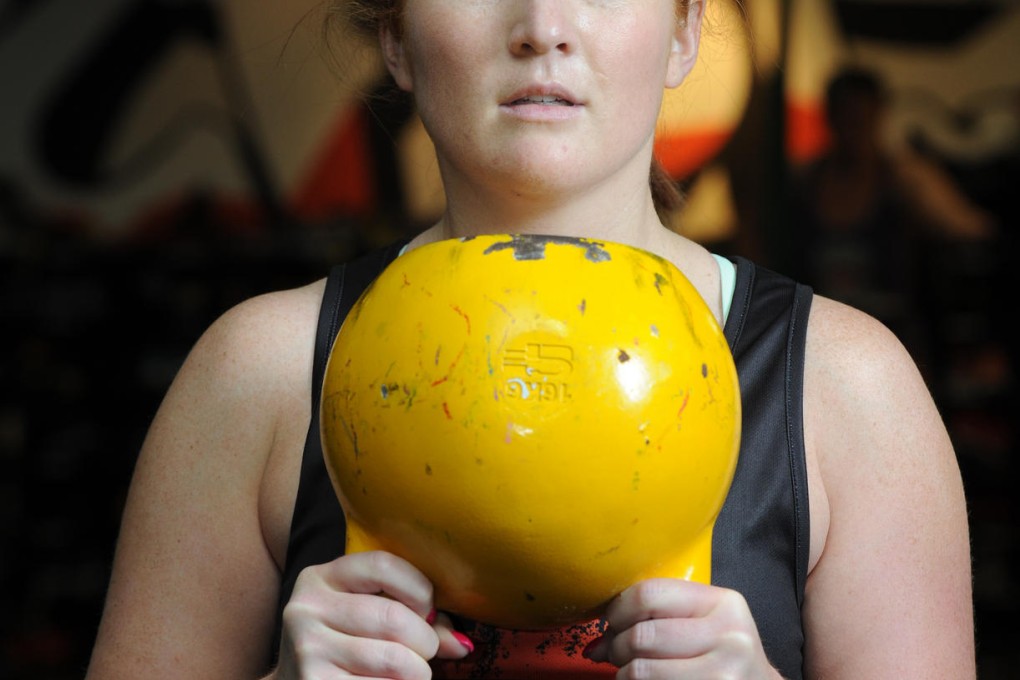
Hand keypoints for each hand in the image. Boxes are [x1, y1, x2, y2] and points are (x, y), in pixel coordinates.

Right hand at [275, 551, 471, 678]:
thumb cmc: (344, 643)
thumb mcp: (365, 615)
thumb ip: (413, 617)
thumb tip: (460, 644)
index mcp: (321, 577)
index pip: (382, 565)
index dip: (419, 587)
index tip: (429, 610)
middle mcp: (307, 608)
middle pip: (393, 617)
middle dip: (425, 640)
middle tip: (426, 651)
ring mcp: (307, 649)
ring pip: (393, 659)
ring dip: (418, 672)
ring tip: (413, 672)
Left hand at [584, 578, 781, 678]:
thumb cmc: (722, 652)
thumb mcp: (705, 621)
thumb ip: (661, 614)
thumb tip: (599, 637)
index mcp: (723, 603)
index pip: (650, 594)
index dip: (619, 608)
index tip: (612, 621)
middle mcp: (729, 636)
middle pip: (643, 634)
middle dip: (617, 645)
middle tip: (614, 651)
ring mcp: (723, 673)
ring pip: (642, 669)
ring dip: (623, 671)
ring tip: (628, 670)